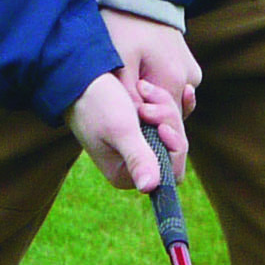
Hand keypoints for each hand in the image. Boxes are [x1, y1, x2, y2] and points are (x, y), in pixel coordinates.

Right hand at [68, 67, 164, 191]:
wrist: (78, 75)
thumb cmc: (95, 103)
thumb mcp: (119, 129)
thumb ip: (137, 157)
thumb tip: (149, 188)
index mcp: (125, 174)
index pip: (169, 173)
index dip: (173, 148)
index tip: (162, 126)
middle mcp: (134, 164)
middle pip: (174, 149)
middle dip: (168, 121)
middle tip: (147, 103)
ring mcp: (139, 143)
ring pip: (173, 129)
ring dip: (164, 107)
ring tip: (144, 89)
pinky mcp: (142, 126)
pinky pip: (170, 119)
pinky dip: (172, 104)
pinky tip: (186, 91)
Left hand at [103, 7, 201, 134]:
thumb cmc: (125, 27)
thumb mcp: (120, 61)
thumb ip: (128, 96)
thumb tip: (134, 127)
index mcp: (172, 80)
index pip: (165, 125)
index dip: (145, 129)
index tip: (126, 118)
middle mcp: (189, 80)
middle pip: (171, 117)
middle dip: (150, 117)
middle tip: (126, 104)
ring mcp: (192, 74)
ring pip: (173, 105)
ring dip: (155, 104)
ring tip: (133, 88)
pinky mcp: (191, 69)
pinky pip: (176, 92)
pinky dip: (162, 93)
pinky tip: (144, 83)